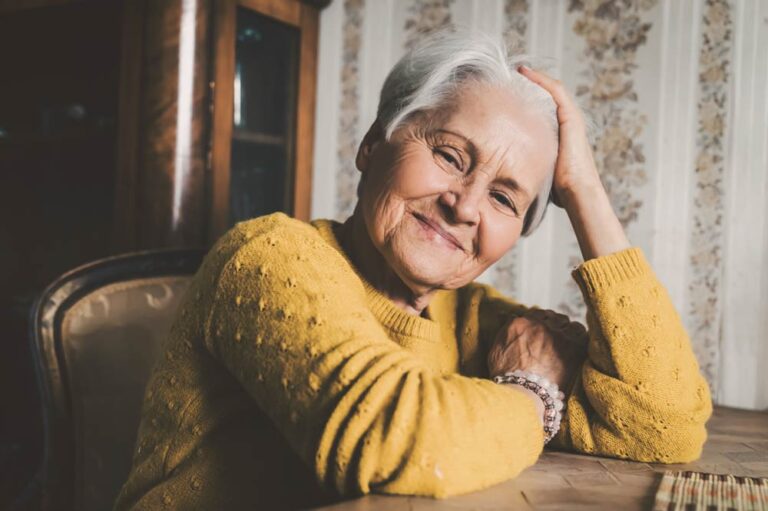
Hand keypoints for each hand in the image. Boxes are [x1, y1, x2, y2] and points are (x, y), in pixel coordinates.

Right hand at [487, 310, 587, 394]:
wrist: (523, 395)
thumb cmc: (507, 378)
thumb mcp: (497, 352)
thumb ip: (505, 331)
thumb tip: (511, 317)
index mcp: (519, 324)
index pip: (535, 315)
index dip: (540, 323)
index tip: (542, 331)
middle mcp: (539, 325)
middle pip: (552, 317)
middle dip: (553, 326)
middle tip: (553, 339)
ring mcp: (557, 334)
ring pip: (568, 323)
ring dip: (567, 331)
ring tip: (566, 344)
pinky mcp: (573, 345)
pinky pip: (581, 332)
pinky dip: (579, 337)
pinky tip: (576, 347)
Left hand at [518, 66, 630, 259]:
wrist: (576, 192)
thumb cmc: (559, 189)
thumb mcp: (539, 168)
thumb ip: (528, 162)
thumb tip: (506, 171)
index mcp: (560, 132)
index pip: (544, 107)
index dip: (529, 95)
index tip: (510, 89)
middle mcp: (568, 122)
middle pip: (548, 95)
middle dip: (531, 83)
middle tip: (512, 74)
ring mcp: (571, 118)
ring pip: (552, 89)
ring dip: (535, 77)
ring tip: (518, 69)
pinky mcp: (571, 117)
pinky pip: (556, 91)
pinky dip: (541, 80)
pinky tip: (525, 73)